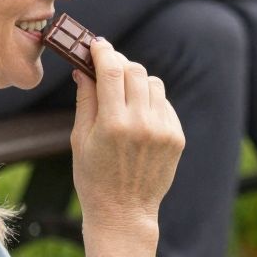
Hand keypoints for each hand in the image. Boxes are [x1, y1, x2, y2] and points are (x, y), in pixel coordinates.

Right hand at [70, 39, 184, 233]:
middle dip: (119, 63)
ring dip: (137, 81)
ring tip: (122, 94)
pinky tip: (138, 115)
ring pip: (153, 84)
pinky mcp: (177, 137)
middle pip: (135, 71)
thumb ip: (85, 100)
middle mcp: (142, 123)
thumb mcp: (80, 140)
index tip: (97, 44)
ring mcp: (163, 130)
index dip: (103, 51)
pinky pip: (164, 104)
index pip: (111, 70)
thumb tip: (83, 69)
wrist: (124, 212)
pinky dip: (151, 101)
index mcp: (113, 123)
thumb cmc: (94, 177)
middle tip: (107, 67)